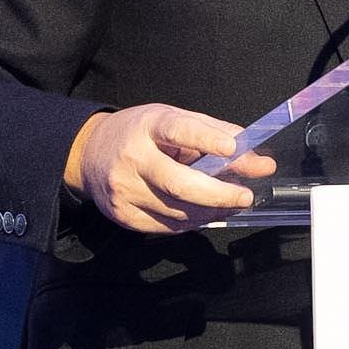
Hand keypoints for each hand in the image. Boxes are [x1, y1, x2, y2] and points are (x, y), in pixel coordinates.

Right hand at [64, 104, 278, 233]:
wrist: (89, 155)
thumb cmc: (139, 134)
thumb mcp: (174, 121)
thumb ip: (217, 136)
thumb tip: (258, 161)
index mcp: (147, 126)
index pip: (177, 129)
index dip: (206, 139)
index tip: (232, 148)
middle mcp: (132, 158)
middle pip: (179, 184)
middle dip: (218, 194)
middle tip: (245, 196)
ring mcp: (124, 190)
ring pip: (177, 211)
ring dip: (210, 211)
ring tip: (228, 203)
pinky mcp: (122, 215)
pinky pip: (166, 227)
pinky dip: (191, 222)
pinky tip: (201, 212)